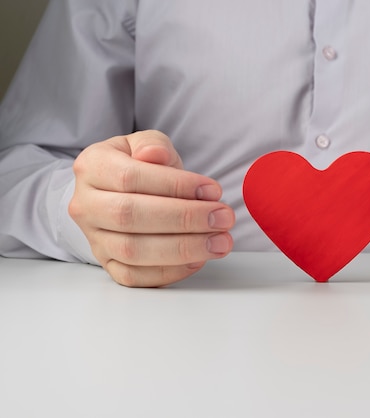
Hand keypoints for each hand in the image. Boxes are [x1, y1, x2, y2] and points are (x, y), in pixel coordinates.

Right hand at [69, 130, 234, 286]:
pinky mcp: (107, 265)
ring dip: (183, 248)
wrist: (117, 193)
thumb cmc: (138, 166)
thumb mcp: (146, 144)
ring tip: (220, 241)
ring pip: (132, 251)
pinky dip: (170, 271)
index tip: (213, 191)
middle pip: (130, 217)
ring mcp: (94, 239)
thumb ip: (154, 146)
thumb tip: (154, 155)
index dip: (176, 186)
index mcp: (92, 167)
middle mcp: (85, 205)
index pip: (131, 178)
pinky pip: (134, 277)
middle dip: (184, 219)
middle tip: (223, 218)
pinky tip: (199, 259)